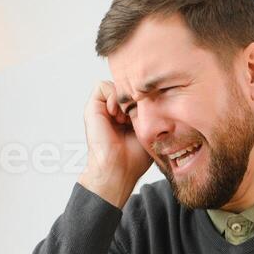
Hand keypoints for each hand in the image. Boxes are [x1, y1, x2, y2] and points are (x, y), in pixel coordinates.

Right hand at [78, 79, 151, 207]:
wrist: (118, 170)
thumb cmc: (134, 158)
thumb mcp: (150, 130)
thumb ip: (151, 112)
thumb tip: (160, 95)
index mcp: (126, 116)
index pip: (137, 92)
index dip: (145, 97)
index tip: (150, 112)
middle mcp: (114, 111)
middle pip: (127, 86)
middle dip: (135, 96)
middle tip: (137, 115)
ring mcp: (103, 108)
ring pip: (116, 84)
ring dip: (123, 99)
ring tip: (125, 118)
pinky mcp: (92, 107)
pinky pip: (102, 85)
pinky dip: (112, 96)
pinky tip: (116, 115)